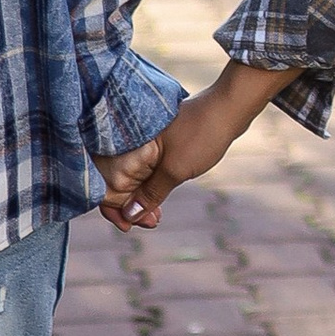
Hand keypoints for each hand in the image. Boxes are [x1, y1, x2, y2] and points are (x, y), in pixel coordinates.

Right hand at [96, 63, 299, 230]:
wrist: (228, 108)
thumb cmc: (201, 135)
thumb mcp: (175, 171)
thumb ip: (150, 194)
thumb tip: (129, 216)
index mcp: (128, 147)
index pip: (106, 184)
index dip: (113, 210)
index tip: (129, 227)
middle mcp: (130, 144)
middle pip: (116, 183)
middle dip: (129, 207)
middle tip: (151, 223)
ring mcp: (144, 144)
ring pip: (132, 178)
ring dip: (141, 199)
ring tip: (156, 217)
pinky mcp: (156, 144)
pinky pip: (144, 170)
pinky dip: (149, 186)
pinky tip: (158, 201)